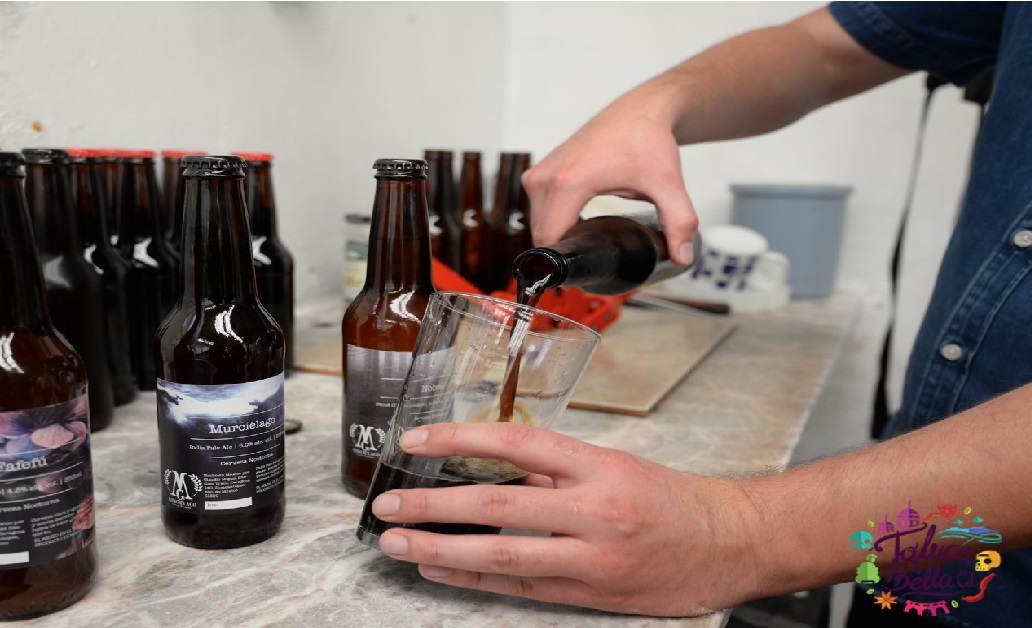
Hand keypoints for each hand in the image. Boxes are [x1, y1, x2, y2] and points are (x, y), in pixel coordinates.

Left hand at [370, 422, 763, 615]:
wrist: (731, 545)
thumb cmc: (672, 500)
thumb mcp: (615, 464)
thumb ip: (554, 468)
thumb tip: (491, 466)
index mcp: (598, 466)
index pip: (515, 441)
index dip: (457, 438)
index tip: (414, 440)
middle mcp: (594, 511)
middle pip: (496, 503)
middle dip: (431, 507)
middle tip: (387, 507)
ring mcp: (591, 558)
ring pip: (501, 555)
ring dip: (440, 551)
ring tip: (398, 545)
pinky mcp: (591, 594)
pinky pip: (521, 586)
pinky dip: (474, 579)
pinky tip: (440, 572)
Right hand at [522, 89, 697, 265]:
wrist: (639, 110)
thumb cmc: (647, 139)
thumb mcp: (667, 184)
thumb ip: (679, 223)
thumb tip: (683, 257)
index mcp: (568, 183)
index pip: (550, 241)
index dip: (567, 264)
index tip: (588, 272)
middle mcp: (546, 177)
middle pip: (542, 235)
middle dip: (566, 251)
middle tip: (598, 256)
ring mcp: (539, 173)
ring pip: (539, 224)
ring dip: (560, 236)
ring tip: (591, 240)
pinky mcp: (540, 171)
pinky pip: (540, 210)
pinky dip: (556, 220)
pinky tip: (581, 225)